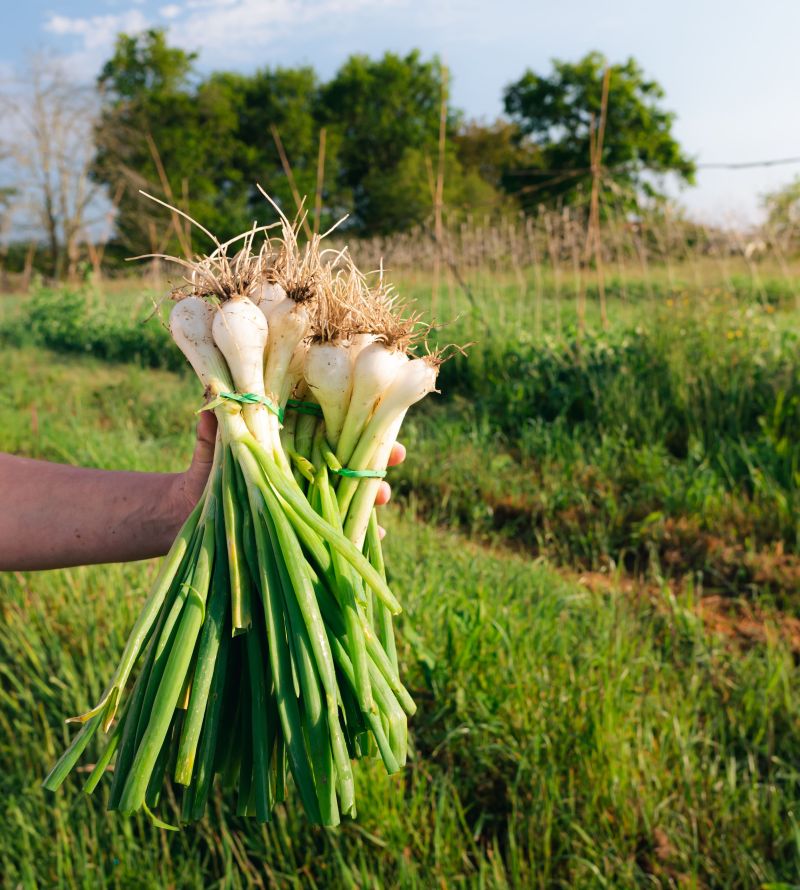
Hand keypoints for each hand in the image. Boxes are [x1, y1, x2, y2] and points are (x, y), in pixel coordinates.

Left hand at [170, 417, 404, 536]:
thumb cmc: (201, 473)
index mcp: (293, 444)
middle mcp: (306, 471)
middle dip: (375, 464)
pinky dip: (356, 535)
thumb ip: (215, 430)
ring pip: (350, 497)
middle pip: (351, 464)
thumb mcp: (211, 449)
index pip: (336, 432)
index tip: (383, 425)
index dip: (362, 428)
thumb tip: (214, 401)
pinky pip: (334, 531)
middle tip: (393, 464)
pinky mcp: (301, 529)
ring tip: (384, 501)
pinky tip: (374, 539)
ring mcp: (307, 501)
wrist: (183, 513)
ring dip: (372, 499)